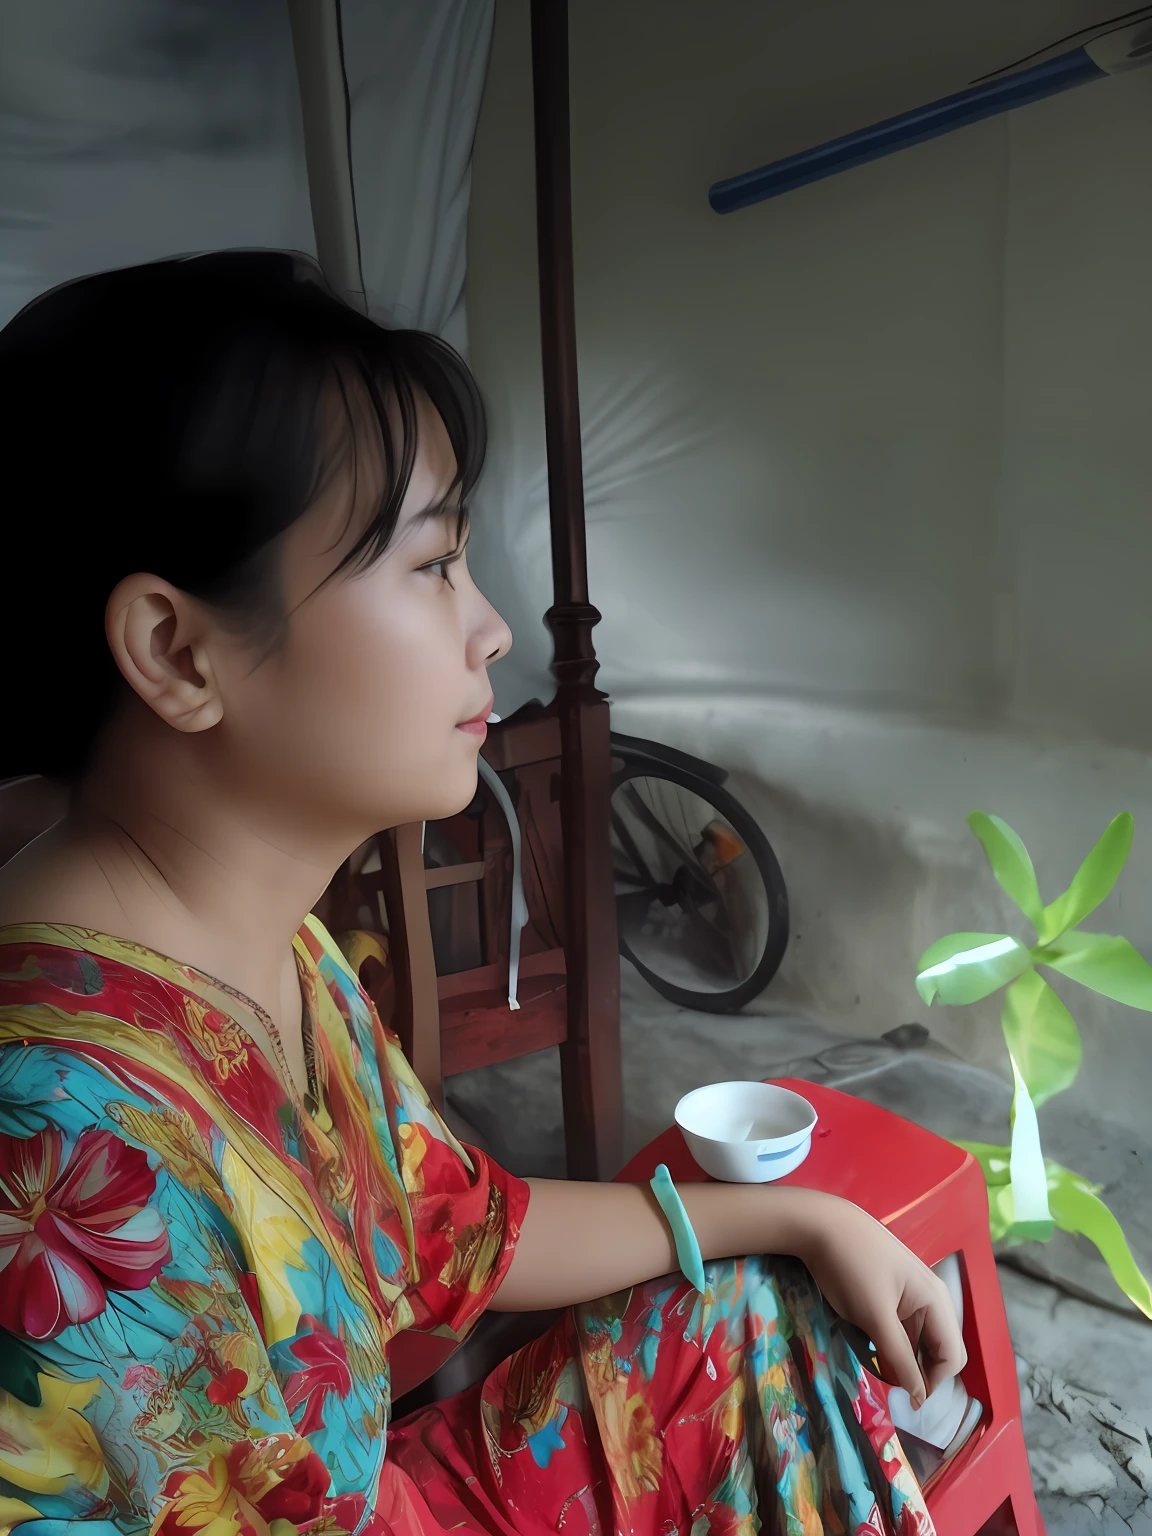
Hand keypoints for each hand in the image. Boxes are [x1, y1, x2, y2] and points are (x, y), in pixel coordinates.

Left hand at [793, 1193, 966, 1407]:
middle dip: (921, 1372)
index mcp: (936, 1300)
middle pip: (940, 1349)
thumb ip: (899, 1358)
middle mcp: (931, 1297)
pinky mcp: (893, 1292)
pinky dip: (894, 1344)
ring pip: (920, 1341)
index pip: (951, 1356)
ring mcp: (912, 1294)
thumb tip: (918, 1397)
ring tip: (878, 1367)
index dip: (932, 1382)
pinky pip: (905, 1328)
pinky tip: (873, 1349)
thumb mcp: (874, 1317)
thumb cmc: (851, 1267)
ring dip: (906, 1359)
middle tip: (890, 1383)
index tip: (903, 1398)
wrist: (820, 1224)